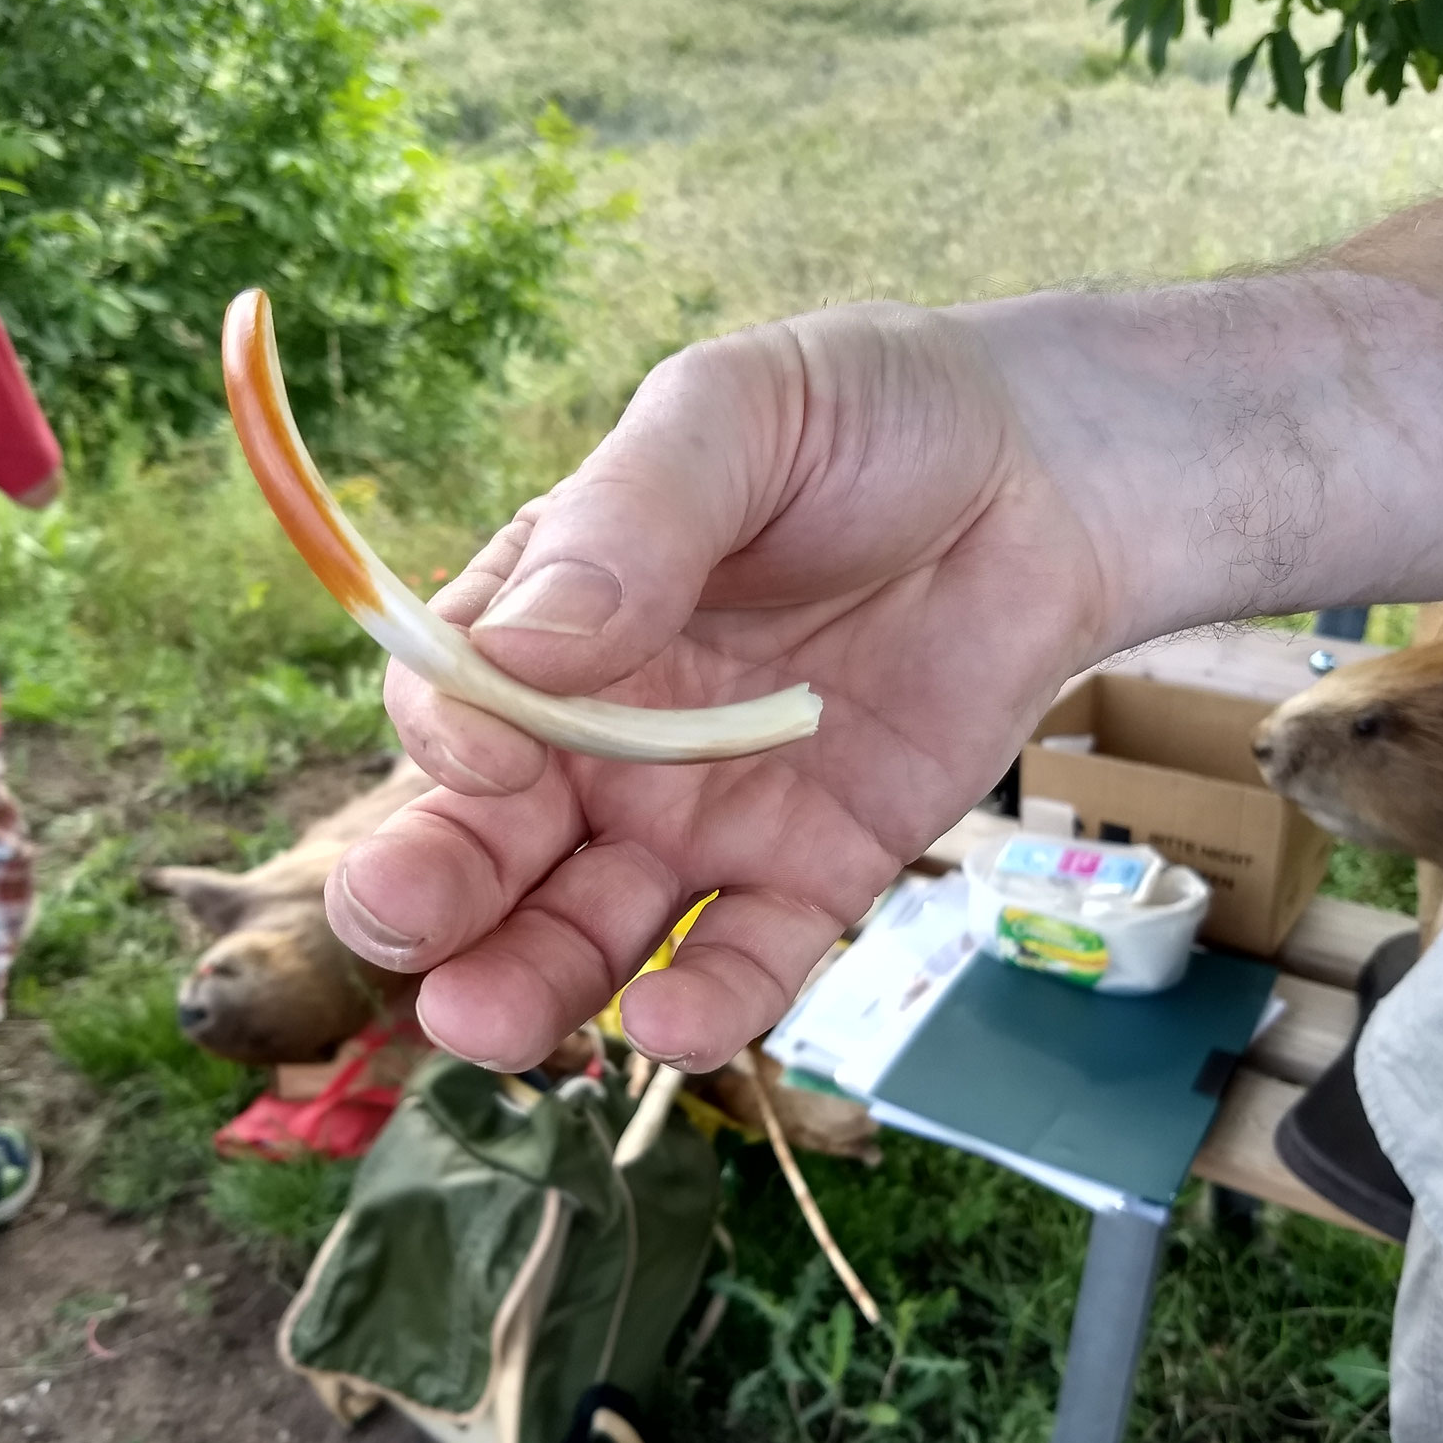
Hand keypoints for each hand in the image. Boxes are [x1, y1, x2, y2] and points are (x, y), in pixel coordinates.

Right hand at [326, 302, 1112, 1071]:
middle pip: (491, 839)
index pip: (456, 697)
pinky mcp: (811, 872)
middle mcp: (604, 737)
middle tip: (396, 929)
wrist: (1047, 479)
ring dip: (533, 979)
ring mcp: (704, 816)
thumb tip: (515, 650)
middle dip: (432, 892)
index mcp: (552, 618)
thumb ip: (631, 520)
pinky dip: (709, 1000)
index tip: (490, 749)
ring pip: (591, 925)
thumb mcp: (738, 418)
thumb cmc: (868, 419)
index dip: (451, 734)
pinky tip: (673, 1023)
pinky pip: (745, 955)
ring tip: (488, 1023)